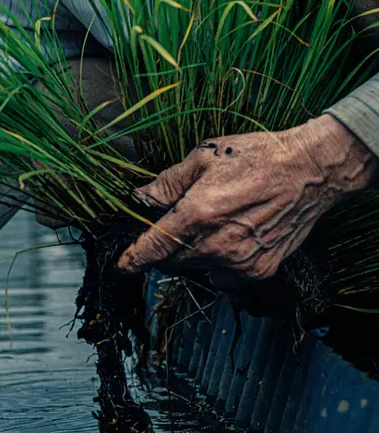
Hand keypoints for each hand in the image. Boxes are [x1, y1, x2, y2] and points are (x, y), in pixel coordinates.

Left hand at [118, 115, 377, 279]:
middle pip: (173, 261)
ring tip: (214, 224)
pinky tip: (233, 237)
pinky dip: (221, 262)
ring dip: (195, 254)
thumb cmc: (257, 157)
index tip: (122, 264)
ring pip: (199, 268)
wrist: (310, 171)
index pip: (153, 248)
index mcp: (198, 214)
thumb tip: (141, 197)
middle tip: (179, 223)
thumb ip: (168, 182)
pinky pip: (226, 276)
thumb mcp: (204, 157)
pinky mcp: (260, 270)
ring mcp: (240, 261)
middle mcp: (217, 244)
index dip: (133, 258)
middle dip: (167, 247)